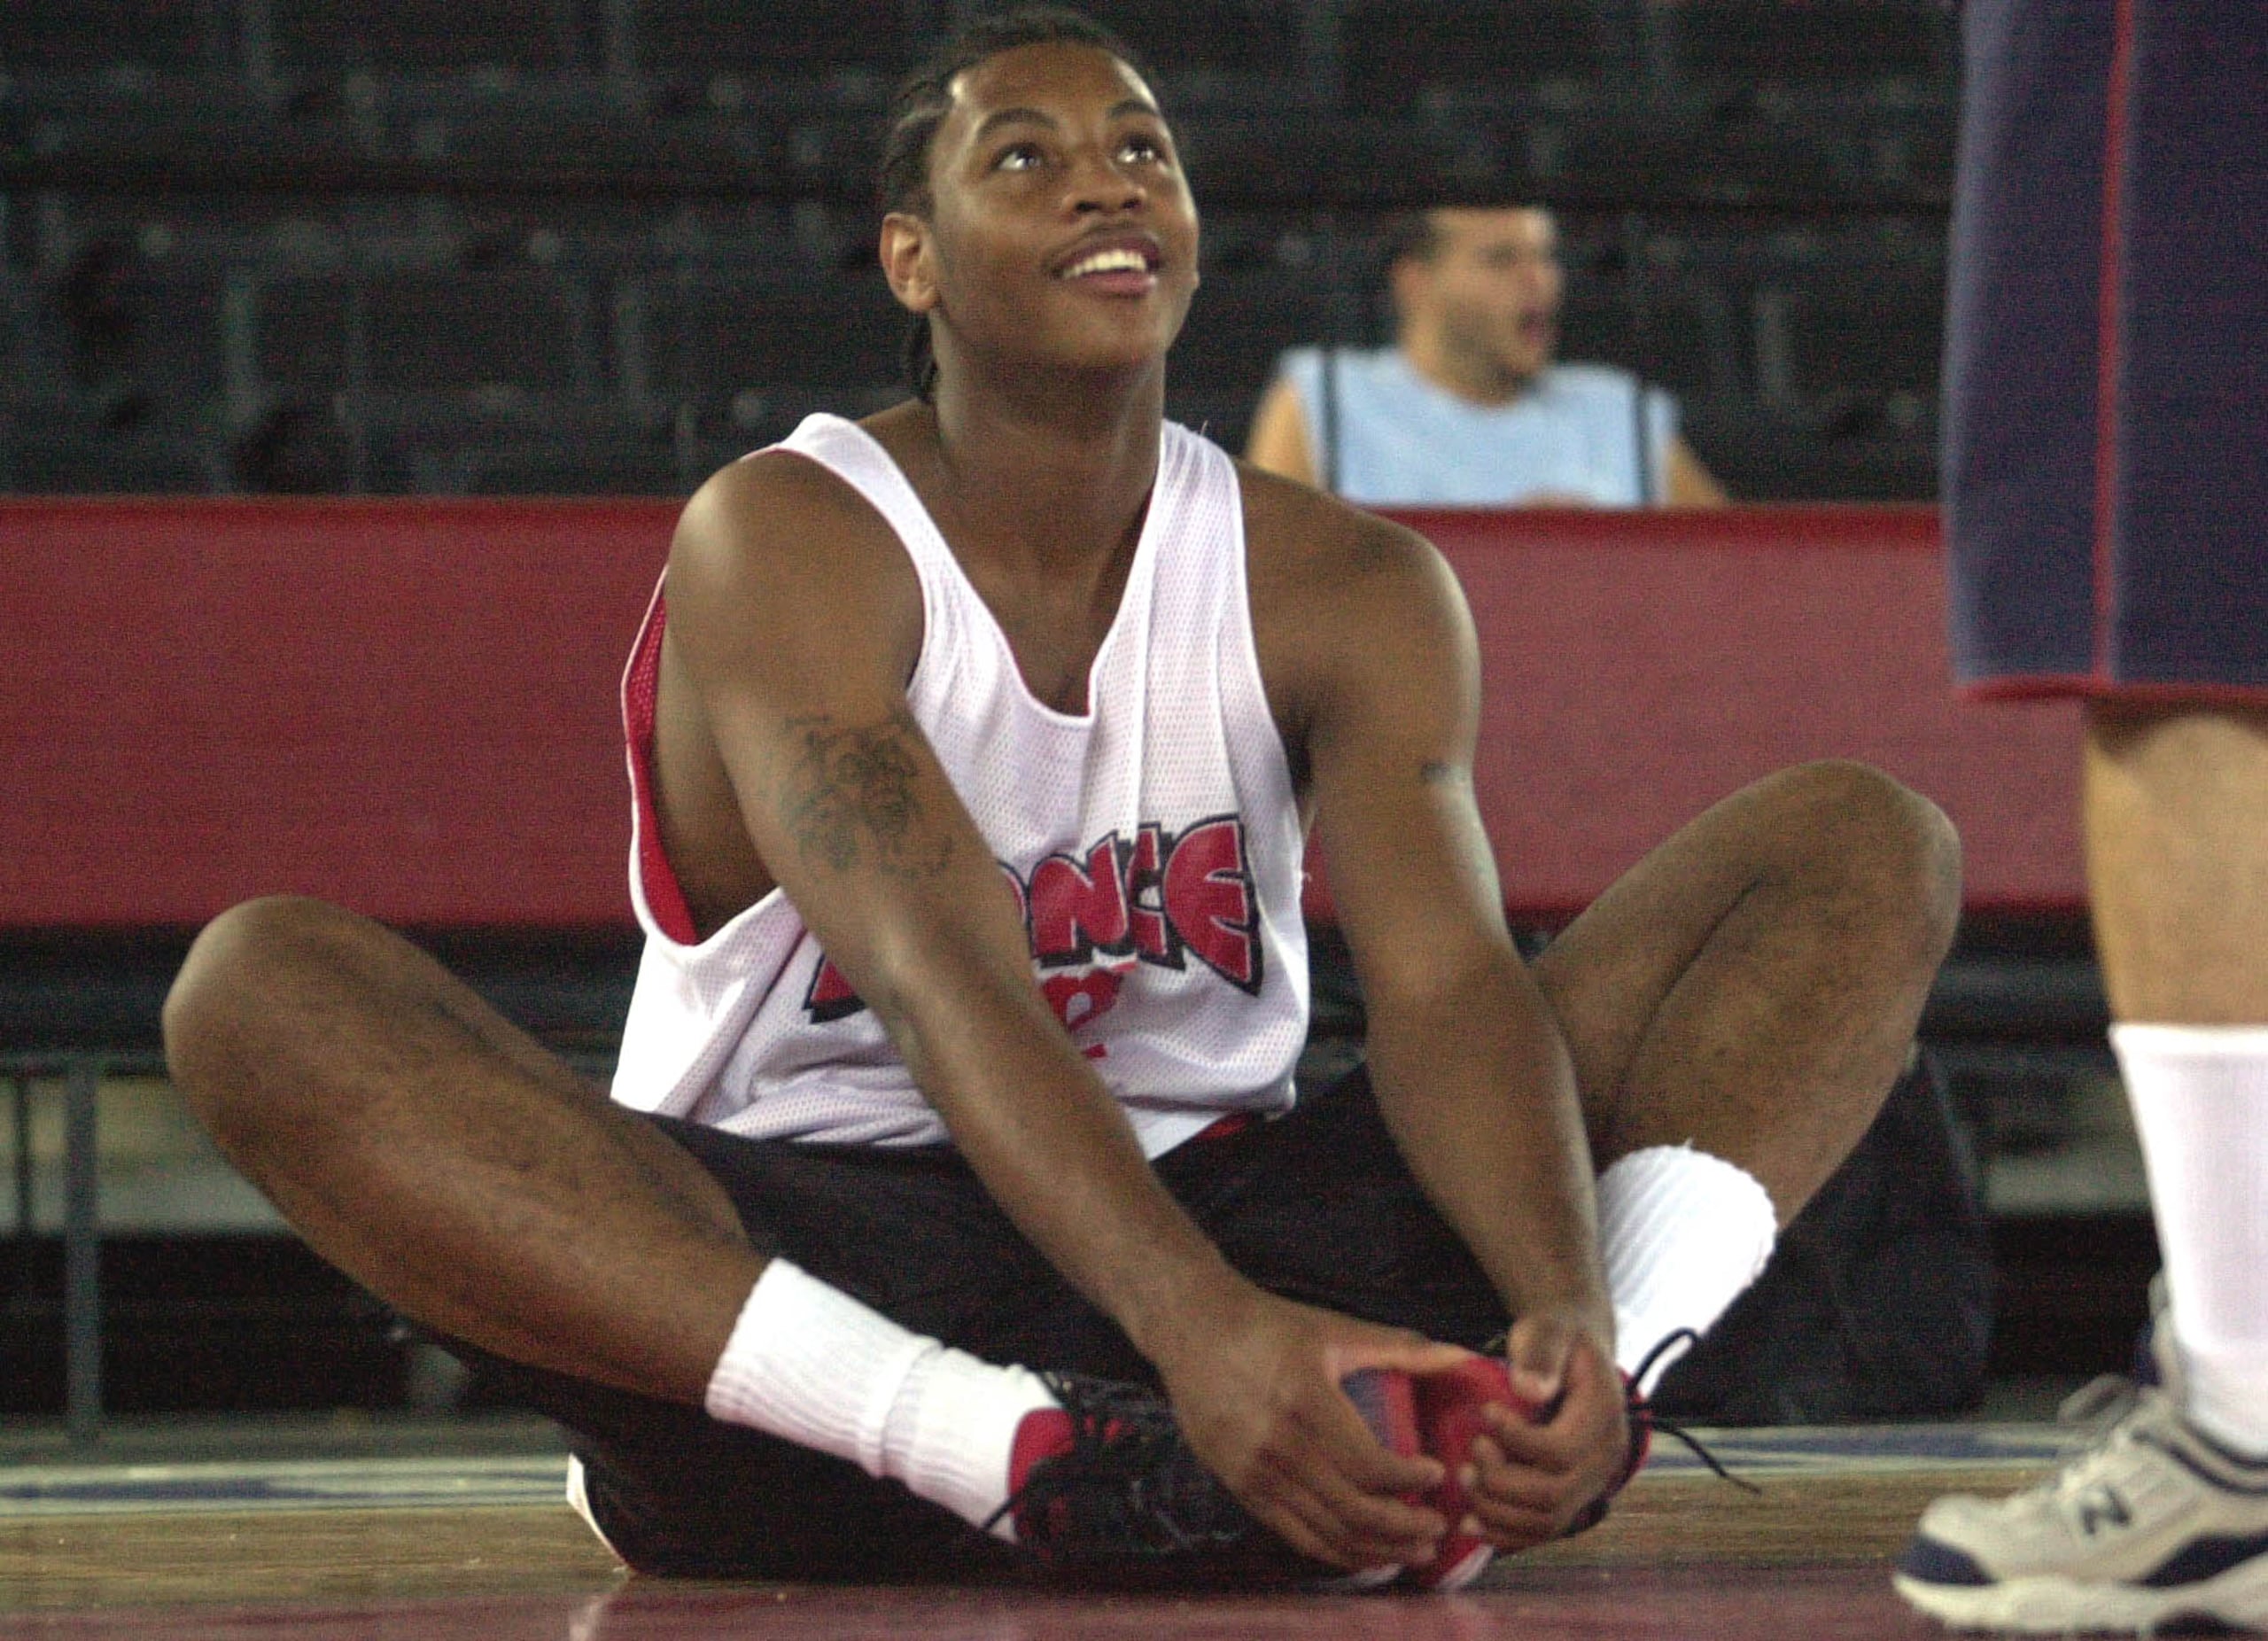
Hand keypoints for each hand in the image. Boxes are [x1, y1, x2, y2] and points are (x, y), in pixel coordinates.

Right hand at [1151, 1283, 1470, 1571]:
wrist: (1192, 1329)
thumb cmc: (1266, 1325)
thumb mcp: (1333, 1328)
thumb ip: (1398, 1348)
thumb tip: (1458, 1355)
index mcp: (1305, 1403)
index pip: (1369, 1465)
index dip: (1410, 1479)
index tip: (1437, 1474)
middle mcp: (1278, 1447)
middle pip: (1352, 1510)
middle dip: (1403, 1526)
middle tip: (1438, 1526)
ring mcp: (1255, 1473)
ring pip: (1326, 1532)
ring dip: (1376, 1548)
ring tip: (1413, 1549)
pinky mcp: (1239, 1487)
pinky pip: (1294, 1535)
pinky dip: (1335, 1551)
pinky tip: (1364, 1550)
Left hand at [1460, 1312, 1627, 1550]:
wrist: (1571, 1355)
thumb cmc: (1555, 1339)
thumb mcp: (1549, 1330)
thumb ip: (1542, 1353)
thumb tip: (1529, 1390)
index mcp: (1604, 1417)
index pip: (1560, 1451)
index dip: (1516, 1440)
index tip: (1485, 1413)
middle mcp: (1605, 1460)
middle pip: (1552, 1495)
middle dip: (1501, 1480)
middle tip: (1469, 1453)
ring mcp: (1589, 1485)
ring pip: (1545, 1521)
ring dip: (1496, 1510)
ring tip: (1464, 1478)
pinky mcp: (1570, 1499)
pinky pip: (1541, 1532)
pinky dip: (1504, 1533)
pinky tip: (1469, 1521)